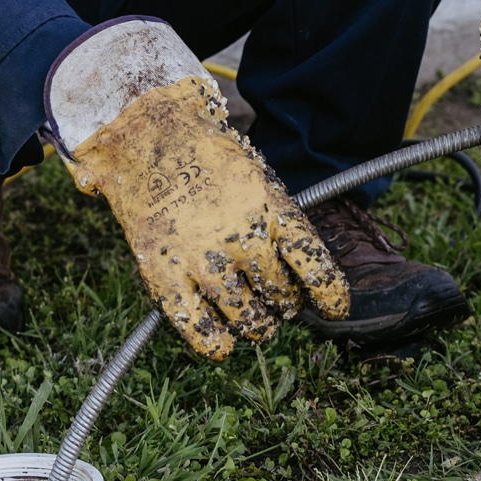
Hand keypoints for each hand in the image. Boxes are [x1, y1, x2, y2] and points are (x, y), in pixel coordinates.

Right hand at [45, 19, 348, 359]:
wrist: (147, 137)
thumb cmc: (206, 158)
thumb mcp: (258, 179)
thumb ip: (278, 222)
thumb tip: (298, 273)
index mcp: (274, 212)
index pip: (315, 267)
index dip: (329, 294)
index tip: (333, 307)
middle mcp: (244, 240)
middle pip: (282, 296)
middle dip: (284, 302)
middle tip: (275, 298)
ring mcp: (204, 262)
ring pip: (249, 319)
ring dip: (257, 324)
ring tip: (255, 318)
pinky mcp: (167, 277)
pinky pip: (201, 330)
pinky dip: (216, 343)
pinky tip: (222, 341)